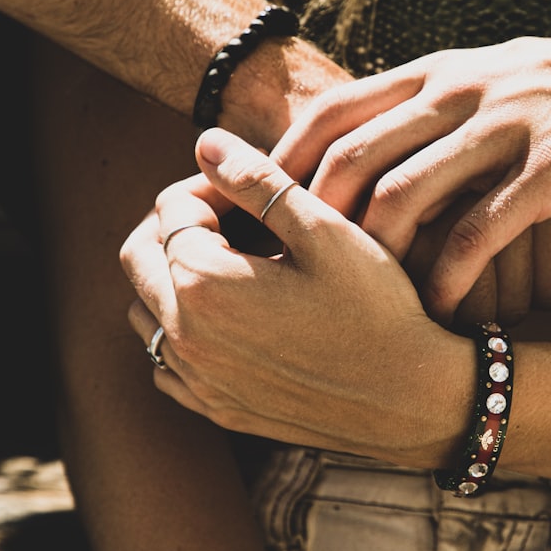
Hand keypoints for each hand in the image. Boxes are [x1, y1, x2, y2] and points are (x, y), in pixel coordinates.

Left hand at [119, 128, 471, 466]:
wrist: (410, 399)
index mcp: (204, 282)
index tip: (256, 187)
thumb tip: (206, 142)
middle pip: (139, 256)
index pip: (170, 208)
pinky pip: (167, 363)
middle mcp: (185, 336)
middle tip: (234, 215)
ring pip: (145, 311)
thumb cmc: (376, 309)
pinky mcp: (217, 408)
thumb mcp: (325, 230)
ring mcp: (198, 380)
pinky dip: (182, 330)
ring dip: (174, 276)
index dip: (210, 184)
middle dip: (176, 223)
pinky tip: (232, 318)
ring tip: (235, 262)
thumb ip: (258, 180)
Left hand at [272, 20, 550, 321]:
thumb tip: (372, 149)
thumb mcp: (485, 78)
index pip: (331, 112)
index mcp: (434, 73)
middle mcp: (455, 94)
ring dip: (375, 258)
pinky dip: (449, 274)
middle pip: (352, 156)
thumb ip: (430, 106)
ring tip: (364, 303)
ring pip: (406, 194)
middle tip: (294, 278)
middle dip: (311, 221)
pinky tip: (441, 308)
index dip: (283, 165)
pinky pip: (480, 229)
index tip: (258, 216)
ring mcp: (502, 129)